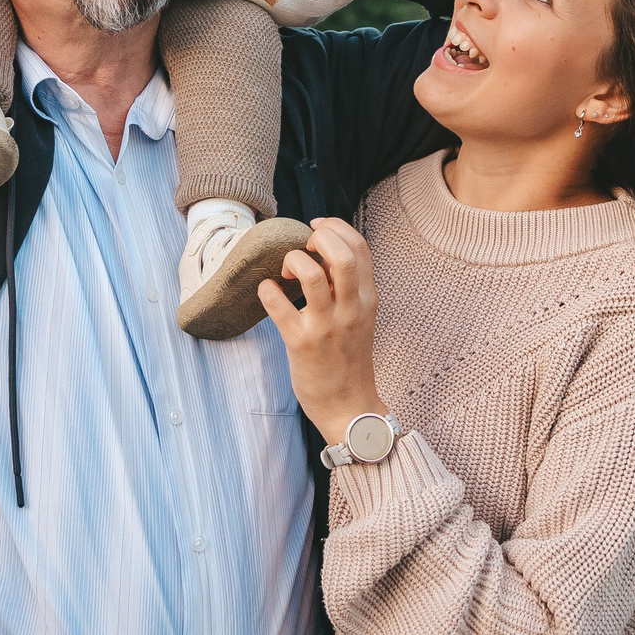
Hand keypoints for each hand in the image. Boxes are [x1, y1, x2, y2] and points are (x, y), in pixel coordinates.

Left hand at [257, 218, 386, 443]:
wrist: (348, 406)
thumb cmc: (349, 358)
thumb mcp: (359, 318)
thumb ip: (345, 288)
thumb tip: (321, 256)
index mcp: (367, 299)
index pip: (360, 248)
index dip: (336, 228)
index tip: (316, 229)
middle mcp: (351, 309)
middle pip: (342, 255)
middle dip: (319, 239)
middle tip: (303, 247)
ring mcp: (326, 326)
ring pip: (309, 274)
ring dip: (292, 261)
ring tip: (287, 273)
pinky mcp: (301, 343)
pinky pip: (278, 305)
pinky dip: (267, 290)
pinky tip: (268, 292)